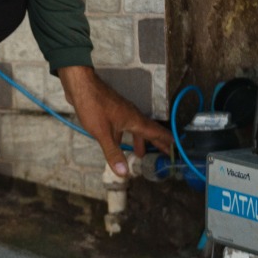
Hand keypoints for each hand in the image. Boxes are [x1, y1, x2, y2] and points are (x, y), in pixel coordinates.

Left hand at [57, 66, 176, 178]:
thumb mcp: (103, 133)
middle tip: (164, 154)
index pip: (156, 132)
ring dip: (139, 141)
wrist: (81, 85)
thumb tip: (124, 173)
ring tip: (140, 154)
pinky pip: (124, 127)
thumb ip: (113, 153)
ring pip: (135, 129)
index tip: (176, 149)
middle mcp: (131, 116)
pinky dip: (125, 136)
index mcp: (134, 120)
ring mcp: (121, 113)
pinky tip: (118, 143)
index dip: (167, 142)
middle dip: (156, 143)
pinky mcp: (111, 112)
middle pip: (148, 131)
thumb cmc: (93, 106)